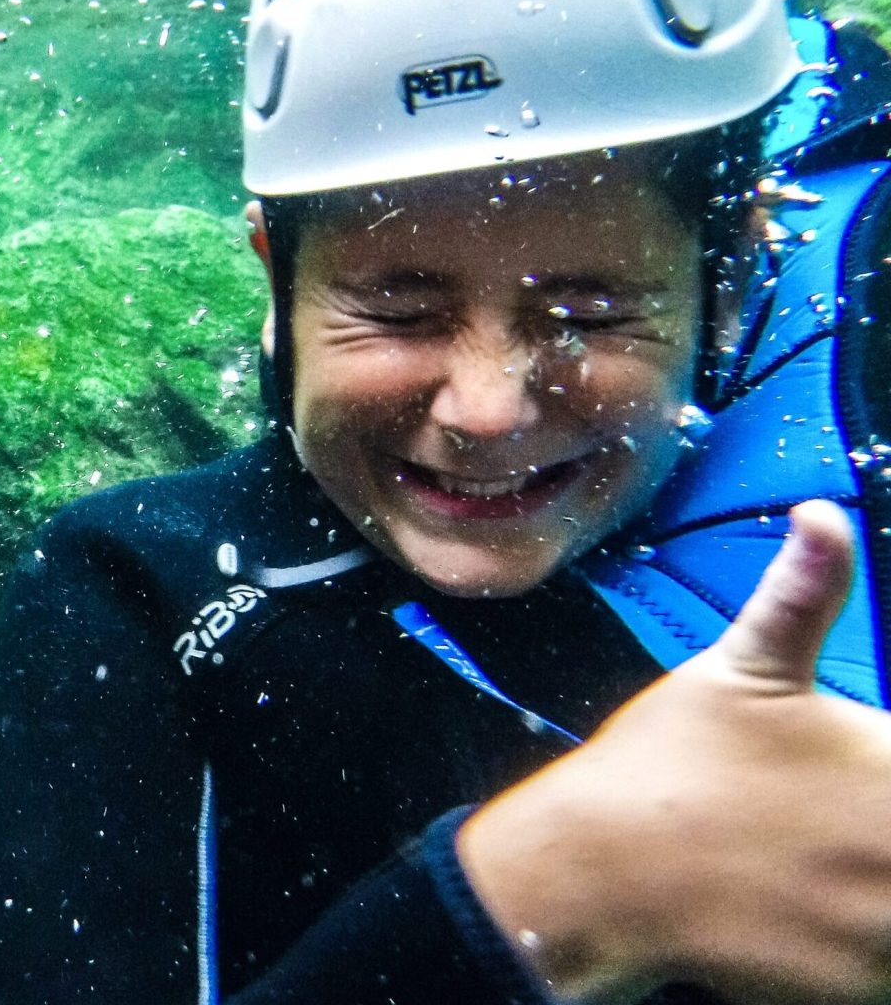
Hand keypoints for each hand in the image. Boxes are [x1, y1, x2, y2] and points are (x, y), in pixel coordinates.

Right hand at [457, 500, 890, 1003]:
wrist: (606, 868)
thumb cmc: (674, 759)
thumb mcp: (743, 664)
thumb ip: (804, 591)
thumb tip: (825, 511)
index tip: (872, 768)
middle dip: (884, 818)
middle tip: (839, 809)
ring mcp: (886, 932)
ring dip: (878, 880)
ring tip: (823, 854)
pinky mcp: (856, 989)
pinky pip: (882, 964)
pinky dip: (859, 941)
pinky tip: (809, 909)